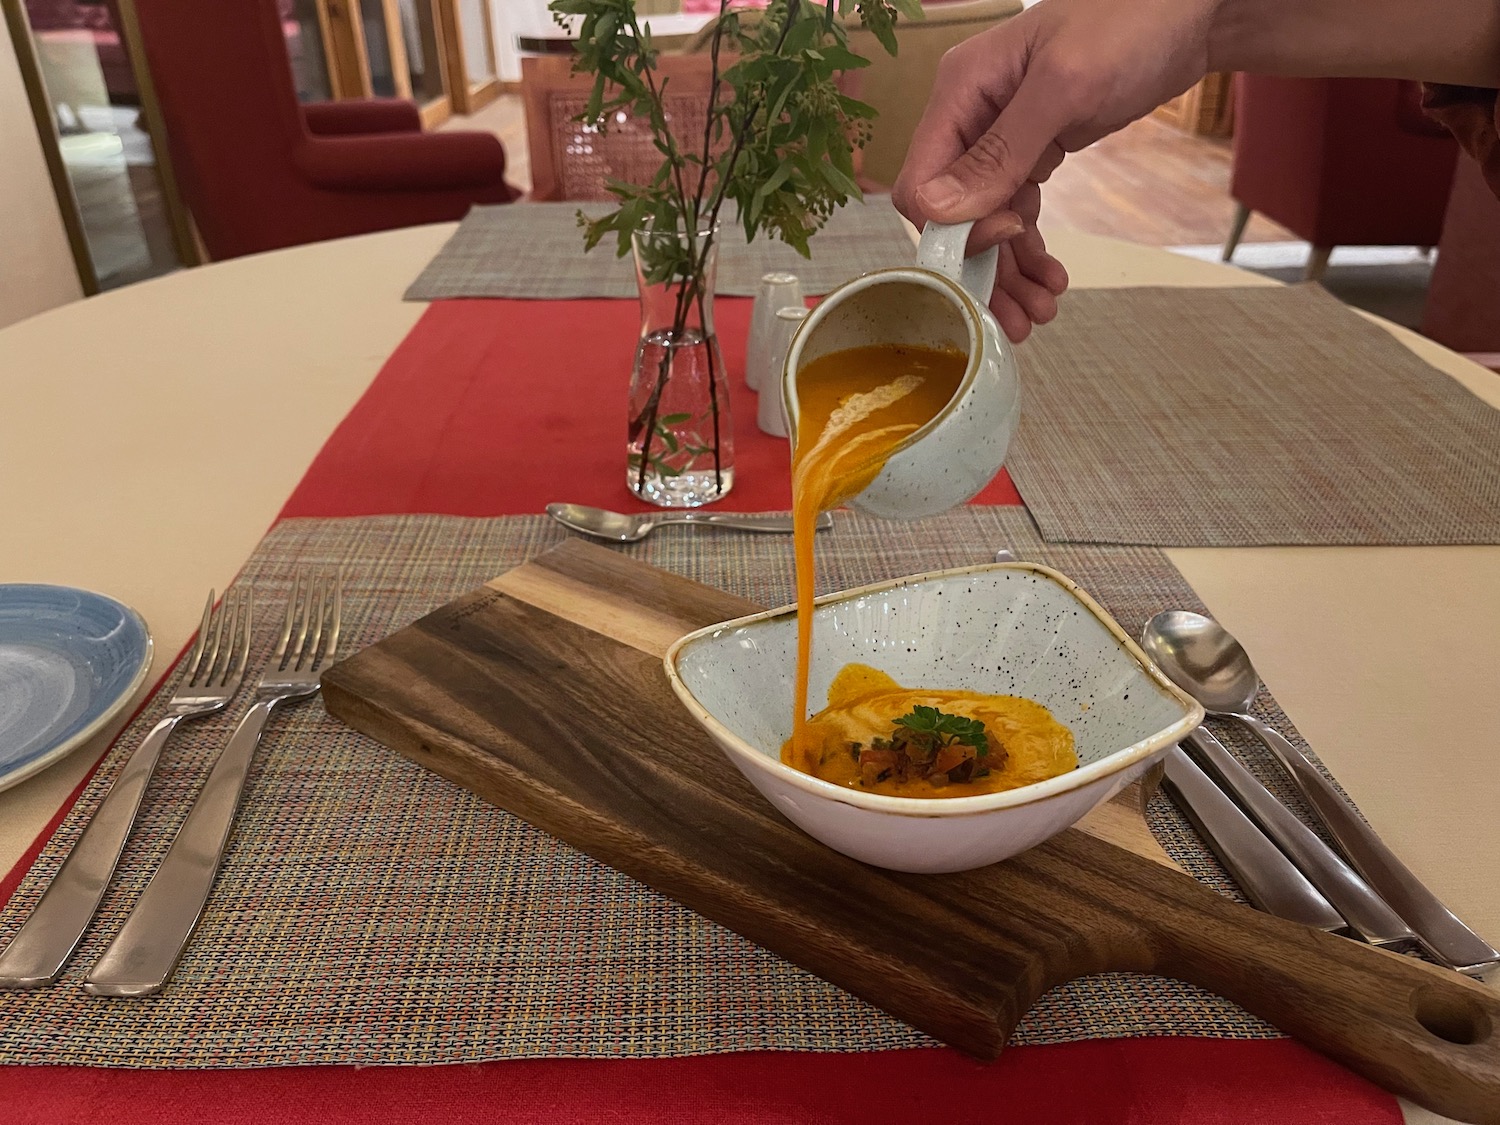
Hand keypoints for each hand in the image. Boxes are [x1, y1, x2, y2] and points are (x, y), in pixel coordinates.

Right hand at [893, 0, 1220, 340]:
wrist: (1192, 9)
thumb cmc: (1130, 22)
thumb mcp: (1065, 86)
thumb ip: (1000, 151)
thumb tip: (938, 212)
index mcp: (960, 91)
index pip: (922, 182)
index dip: (952, 228)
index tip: (1003, 240)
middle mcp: (969, 118)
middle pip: (953, 214)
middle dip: (983, 268)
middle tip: (1018, 319)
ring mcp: (999, 137)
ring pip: (985, 222)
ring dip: (1009, 271)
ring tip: (1043, 312)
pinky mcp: (1033, 150)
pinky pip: (1015, 211)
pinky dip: (1029, 249)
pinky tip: (1051, 278)